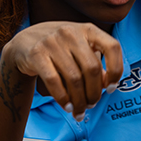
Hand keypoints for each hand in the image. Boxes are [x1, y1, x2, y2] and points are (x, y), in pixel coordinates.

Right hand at [1, 22, 123, 118]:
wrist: (24, 43)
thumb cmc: (60, 49)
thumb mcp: (80, 50)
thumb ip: (95, 64)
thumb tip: (107, 85)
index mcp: (88, 29)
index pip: (113, 47)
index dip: (116, 70)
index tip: (111, 88)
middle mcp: (71, 32)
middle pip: (92, 69)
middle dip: (94, 93)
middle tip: (91, 105)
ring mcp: (52, 41)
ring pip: (74, 78)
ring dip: (79, 100)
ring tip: (79, 111)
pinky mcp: (36, 53)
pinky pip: (54, 81)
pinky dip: (63, 98)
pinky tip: (66, 107)